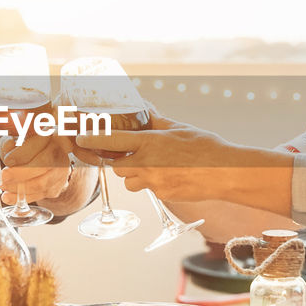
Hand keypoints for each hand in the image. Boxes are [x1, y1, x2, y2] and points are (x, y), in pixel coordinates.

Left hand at [2, 131, 73, 203]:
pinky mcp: (58, 187)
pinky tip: (9, 197)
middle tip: (4, 177)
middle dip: (20, 173)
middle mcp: (60, 152)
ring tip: (3, 188)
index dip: (22, 153)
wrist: (48, 158)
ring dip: (20, 188)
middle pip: (43, 164)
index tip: (7, 160)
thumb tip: (9, 145)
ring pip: (42, 183)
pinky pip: (40, 195)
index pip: (39, 143)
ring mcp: (62, 171)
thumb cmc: (30, 146)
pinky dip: (22, 197)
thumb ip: (12, 141)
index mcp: (51, 134)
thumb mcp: (18, 139)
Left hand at [74, 114, 247, 201]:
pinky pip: (148, 190)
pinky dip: (152, 183)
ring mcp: (153, 182)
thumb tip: (144, 110)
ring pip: (129, 182)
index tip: (80, 138)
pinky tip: (168, 175)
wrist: (225, 172)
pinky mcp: (162, 195)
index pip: (111, 141)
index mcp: (148, 143)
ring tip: (151, 166)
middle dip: (119, 162)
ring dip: (133, 175)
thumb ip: (156, 122)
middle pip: (116, 167)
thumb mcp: (178, 128)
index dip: (92, 139)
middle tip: (128, 155)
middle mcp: (147, 164)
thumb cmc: (205, 147)